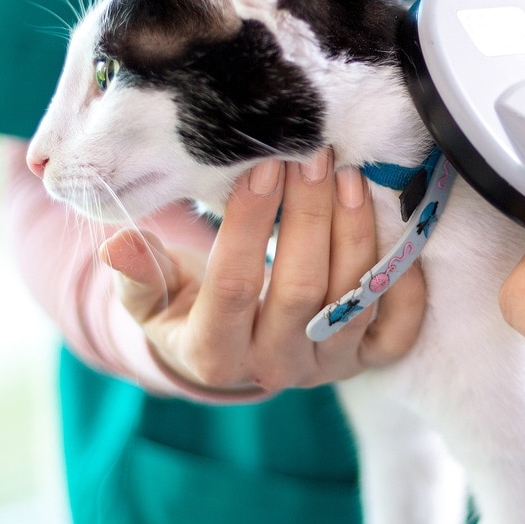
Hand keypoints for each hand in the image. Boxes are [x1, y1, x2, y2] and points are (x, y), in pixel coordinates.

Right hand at [99, 148, 424, 395]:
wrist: (233, 358)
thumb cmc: (187, 312)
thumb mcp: (150, 301)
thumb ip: (137, 275)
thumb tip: (119, 245)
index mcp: (213, 355)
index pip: (233, 286)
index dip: (248, 225)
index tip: (261, 167)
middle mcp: (275, 367)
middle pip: (301, 288)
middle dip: (309, 215)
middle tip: (314, 156)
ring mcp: (327, 366)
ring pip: (352, 300)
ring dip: (355, 232)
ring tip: (348, 174)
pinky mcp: (368, 360)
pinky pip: (399, 328)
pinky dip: (405, 281)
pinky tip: (394, 229)